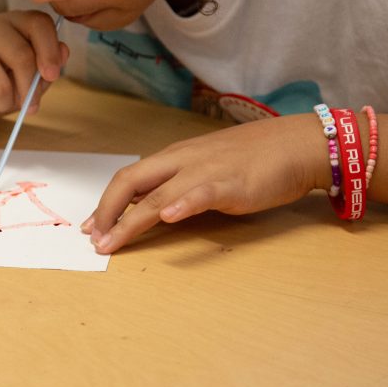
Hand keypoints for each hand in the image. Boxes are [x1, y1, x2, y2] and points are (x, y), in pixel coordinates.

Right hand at [0, 11, 67, 132]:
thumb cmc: (1, 82)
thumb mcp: (30, 76)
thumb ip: (47, 66)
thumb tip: (63, 52)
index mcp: (14, 22)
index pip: (38, 23)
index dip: (49, 50)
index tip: (52, 75)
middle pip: (21, 56)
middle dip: (28, 89)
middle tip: (29, 105)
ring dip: (4, 103)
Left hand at [82, 114, 328, 252]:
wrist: (297, 145)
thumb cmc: (254, 158)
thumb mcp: (207, 167)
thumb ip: (180, 183)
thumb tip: (153, 207)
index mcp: (175, 158)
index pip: (129, 178)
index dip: (105, 203)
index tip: (90, 226)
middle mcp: (182, 161)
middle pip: (131, 182)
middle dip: (106, 212)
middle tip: (94, 240)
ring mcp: (205, 171)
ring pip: (157, 194)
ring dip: (130, 220)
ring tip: (112, 242)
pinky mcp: (231, 184)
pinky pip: (201, 193)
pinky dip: (182, 204)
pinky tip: (167, 217)